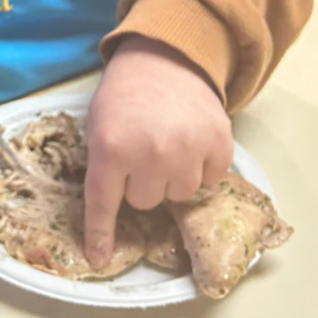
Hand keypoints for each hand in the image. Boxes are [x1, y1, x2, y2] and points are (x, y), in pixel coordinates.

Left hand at [84, 35, 232, 268]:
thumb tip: (109, 210)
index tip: (98, 258)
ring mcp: (187, 151)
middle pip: (145, 202)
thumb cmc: (124, 94)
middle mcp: (150, 154)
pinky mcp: (218, 146)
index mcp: (111, 148)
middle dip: (141, 183)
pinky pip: (207, 181)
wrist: (165, 58)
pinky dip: (199, 168)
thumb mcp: (99, 124)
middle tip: (141, 152)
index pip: (104, 203)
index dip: (100, 234)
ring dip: (171, 177)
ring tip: (166, 144)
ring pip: (178, 196)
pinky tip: (189, 142)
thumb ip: (103, 164)